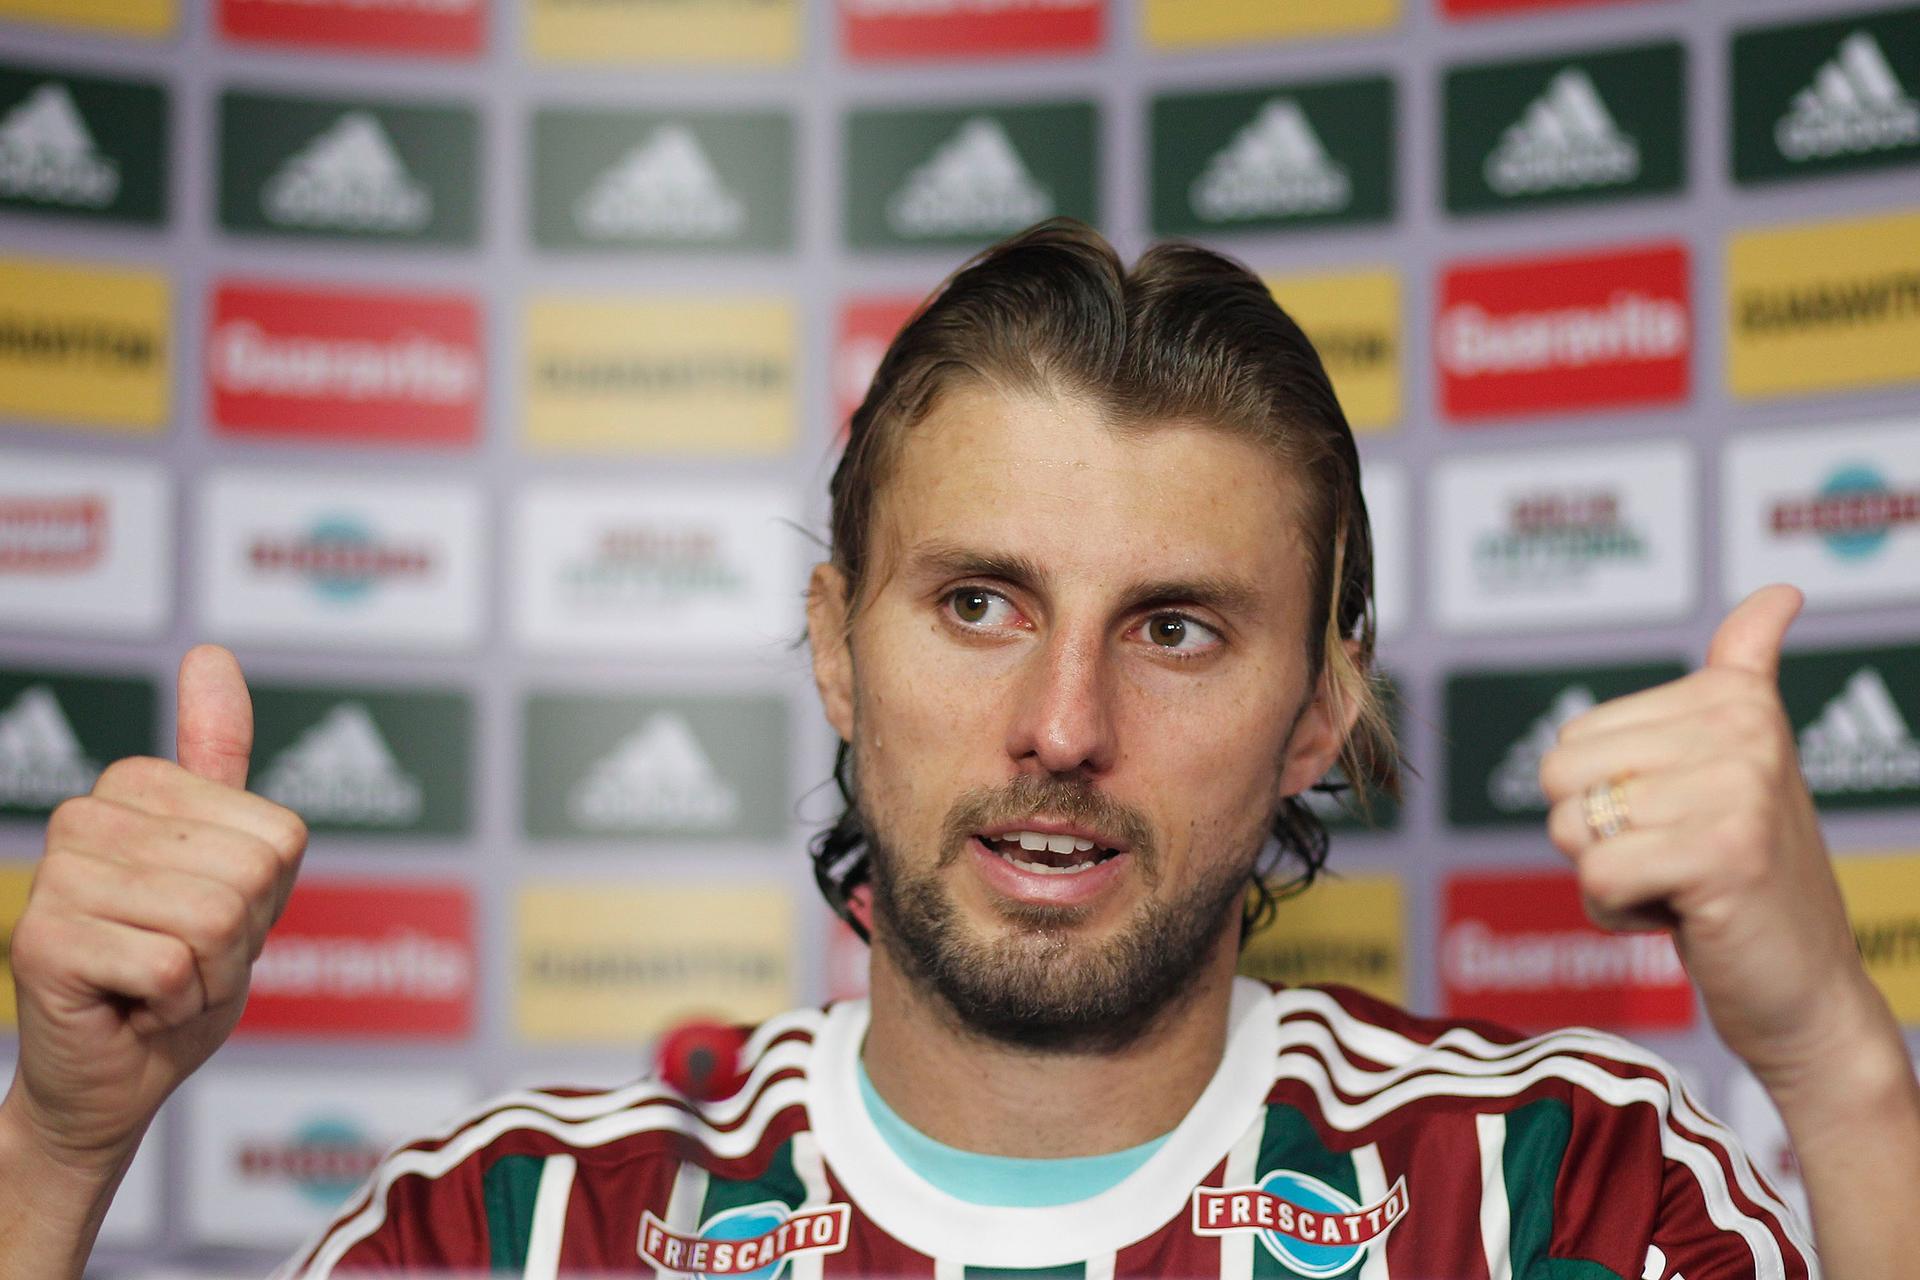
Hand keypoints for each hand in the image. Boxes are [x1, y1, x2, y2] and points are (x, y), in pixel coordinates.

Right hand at [2, 646, 306, 1171]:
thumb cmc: (183, 967)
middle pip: (247, 874)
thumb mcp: (234, 860)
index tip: (217, 919)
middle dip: (240, 939)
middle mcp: (85, 816)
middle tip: (189, 959)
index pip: (277, 835)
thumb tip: (209, 655)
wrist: (118, 1071)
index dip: (268, 897)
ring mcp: (54, 877)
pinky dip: (175, 1002)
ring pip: (212, 919)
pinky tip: (137, 1006)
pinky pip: (170, 965)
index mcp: (139, 786)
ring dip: (208, 973)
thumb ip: (220, 760)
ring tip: (164, 980)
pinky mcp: (41, 941)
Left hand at [1539, 585, 1876, 1085]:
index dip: (1602, 798)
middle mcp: (1741, 729)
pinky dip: (1619, 913)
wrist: (1807, 993)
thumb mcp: (1741, 765)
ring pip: (1572, 828)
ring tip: (1682, 887)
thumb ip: (1744, 673)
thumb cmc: (1750, 879)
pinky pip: (1595, 876)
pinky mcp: (1722, 854)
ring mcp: (1737, 789)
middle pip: (1558, 776)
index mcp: (1733, 697)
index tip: (1681, 822)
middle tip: (1674, 860)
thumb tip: (1781, 592)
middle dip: (1594, 836)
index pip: (1572, 738)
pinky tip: (1684, 918)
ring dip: (1610, 878)